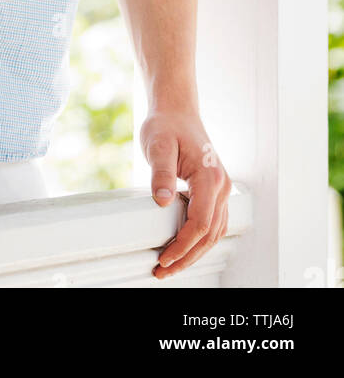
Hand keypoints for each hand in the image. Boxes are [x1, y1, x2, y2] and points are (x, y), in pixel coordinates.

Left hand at [140, 108, 231, 279]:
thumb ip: (161, 173)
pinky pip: (212, 223)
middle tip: (162, 271)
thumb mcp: (158, 145)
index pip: (200, 223)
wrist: (177, 110)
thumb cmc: (167, 124)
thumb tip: (162, 201)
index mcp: (210, 177)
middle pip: (209, 235)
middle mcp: (222, 186)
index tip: (163, 258)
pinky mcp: (214, 191)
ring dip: (194, 253)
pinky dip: (200, 240)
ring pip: (214, 233)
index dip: (182, 246)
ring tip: (170, 266)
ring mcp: (221, 190)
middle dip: (187, 257)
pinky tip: (183, 248)